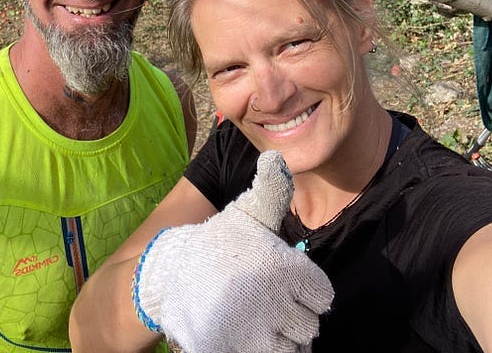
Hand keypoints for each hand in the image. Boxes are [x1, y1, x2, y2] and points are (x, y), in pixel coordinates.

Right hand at [132, 150, 332, 352]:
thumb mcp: (246, 214)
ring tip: (261, 322)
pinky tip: (249, 337)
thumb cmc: (217, 244)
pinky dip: (263, 352)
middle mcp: (277, 304)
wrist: (168, 275)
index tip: (285, 284)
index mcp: (286, 269)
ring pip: (293, 350)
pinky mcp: (235, 352)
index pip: (323, 297)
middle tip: (268, 303)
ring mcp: (256, 334)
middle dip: (292, 317)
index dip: (306, 292)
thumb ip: (271, 191)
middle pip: (308, 327)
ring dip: (281, 339)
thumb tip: (277, 157)